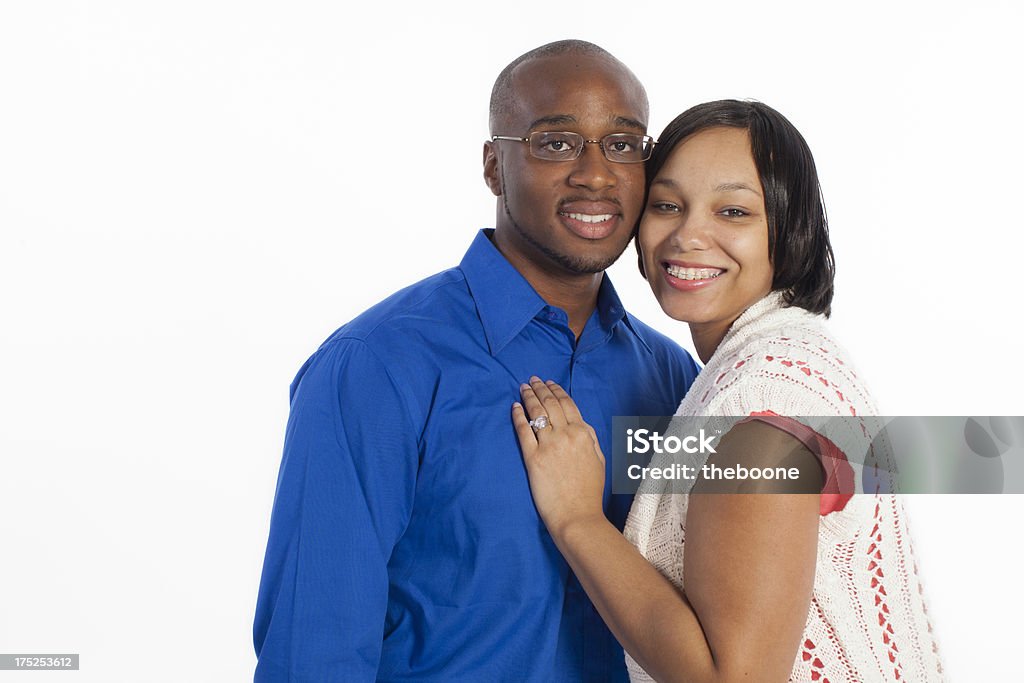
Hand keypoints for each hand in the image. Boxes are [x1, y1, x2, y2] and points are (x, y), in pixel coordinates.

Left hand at [512, 377, 605, 538]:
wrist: (578, 515)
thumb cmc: (589, 491)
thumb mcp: (599, 459)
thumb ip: (590, 439)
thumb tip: (580, 425)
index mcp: (584, 434)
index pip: (568, 404)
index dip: (556, 390)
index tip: (549, 383)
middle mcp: (566, 435)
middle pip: (550, 404)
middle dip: (540, 388)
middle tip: (532, 379)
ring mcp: (549, 446)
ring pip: (537, 412)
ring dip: (528, 396)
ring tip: (522, 387)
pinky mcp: (533, 458)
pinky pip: (523, 431)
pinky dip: (518, 416)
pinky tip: (515, 407)